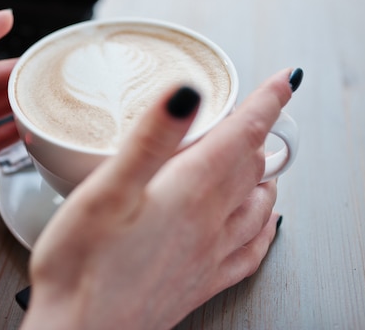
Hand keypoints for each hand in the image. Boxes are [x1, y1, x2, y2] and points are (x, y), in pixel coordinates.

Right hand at [22, 68, 295, 328]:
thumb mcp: (107, 190)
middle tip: (259, 112)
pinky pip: (250, 252)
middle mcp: (207, 223)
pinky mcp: (198, 282)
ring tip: (265, 159)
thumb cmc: (82, 267)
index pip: (240, 136)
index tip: (281, 82)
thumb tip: (186, 94)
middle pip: (249, 168)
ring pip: (255, 206)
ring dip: (264, 178)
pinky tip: (266, 226)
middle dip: (258, 135)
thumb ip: (151, 140)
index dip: (265, 103)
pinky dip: (265, 230)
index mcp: (188, 193)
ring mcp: (207, 255)